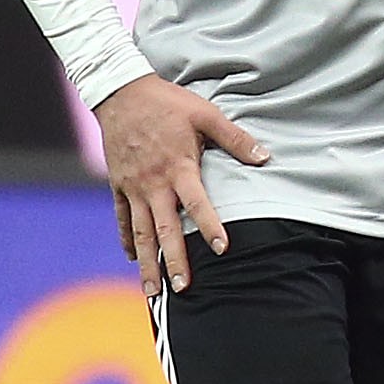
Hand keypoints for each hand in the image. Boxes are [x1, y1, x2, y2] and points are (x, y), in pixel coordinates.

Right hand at [96, 74, 265, 297]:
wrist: (119, 92)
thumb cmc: (167, 103)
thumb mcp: (206, 114)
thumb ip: (235, 138)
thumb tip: (265, 157)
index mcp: (178, 167)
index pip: (197, 203)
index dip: (210, 226)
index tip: (222, 249)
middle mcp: (153, 183)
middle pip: (164, 229)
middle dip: (173, 261)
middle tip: (182, 289)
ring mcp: (133, 186)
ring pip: (140, 232)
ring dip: (147, 262)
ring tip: (153, 291)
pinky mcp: (118, 184)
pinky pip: (122, 217)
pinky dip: (127, 238)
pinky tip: (132, 258)